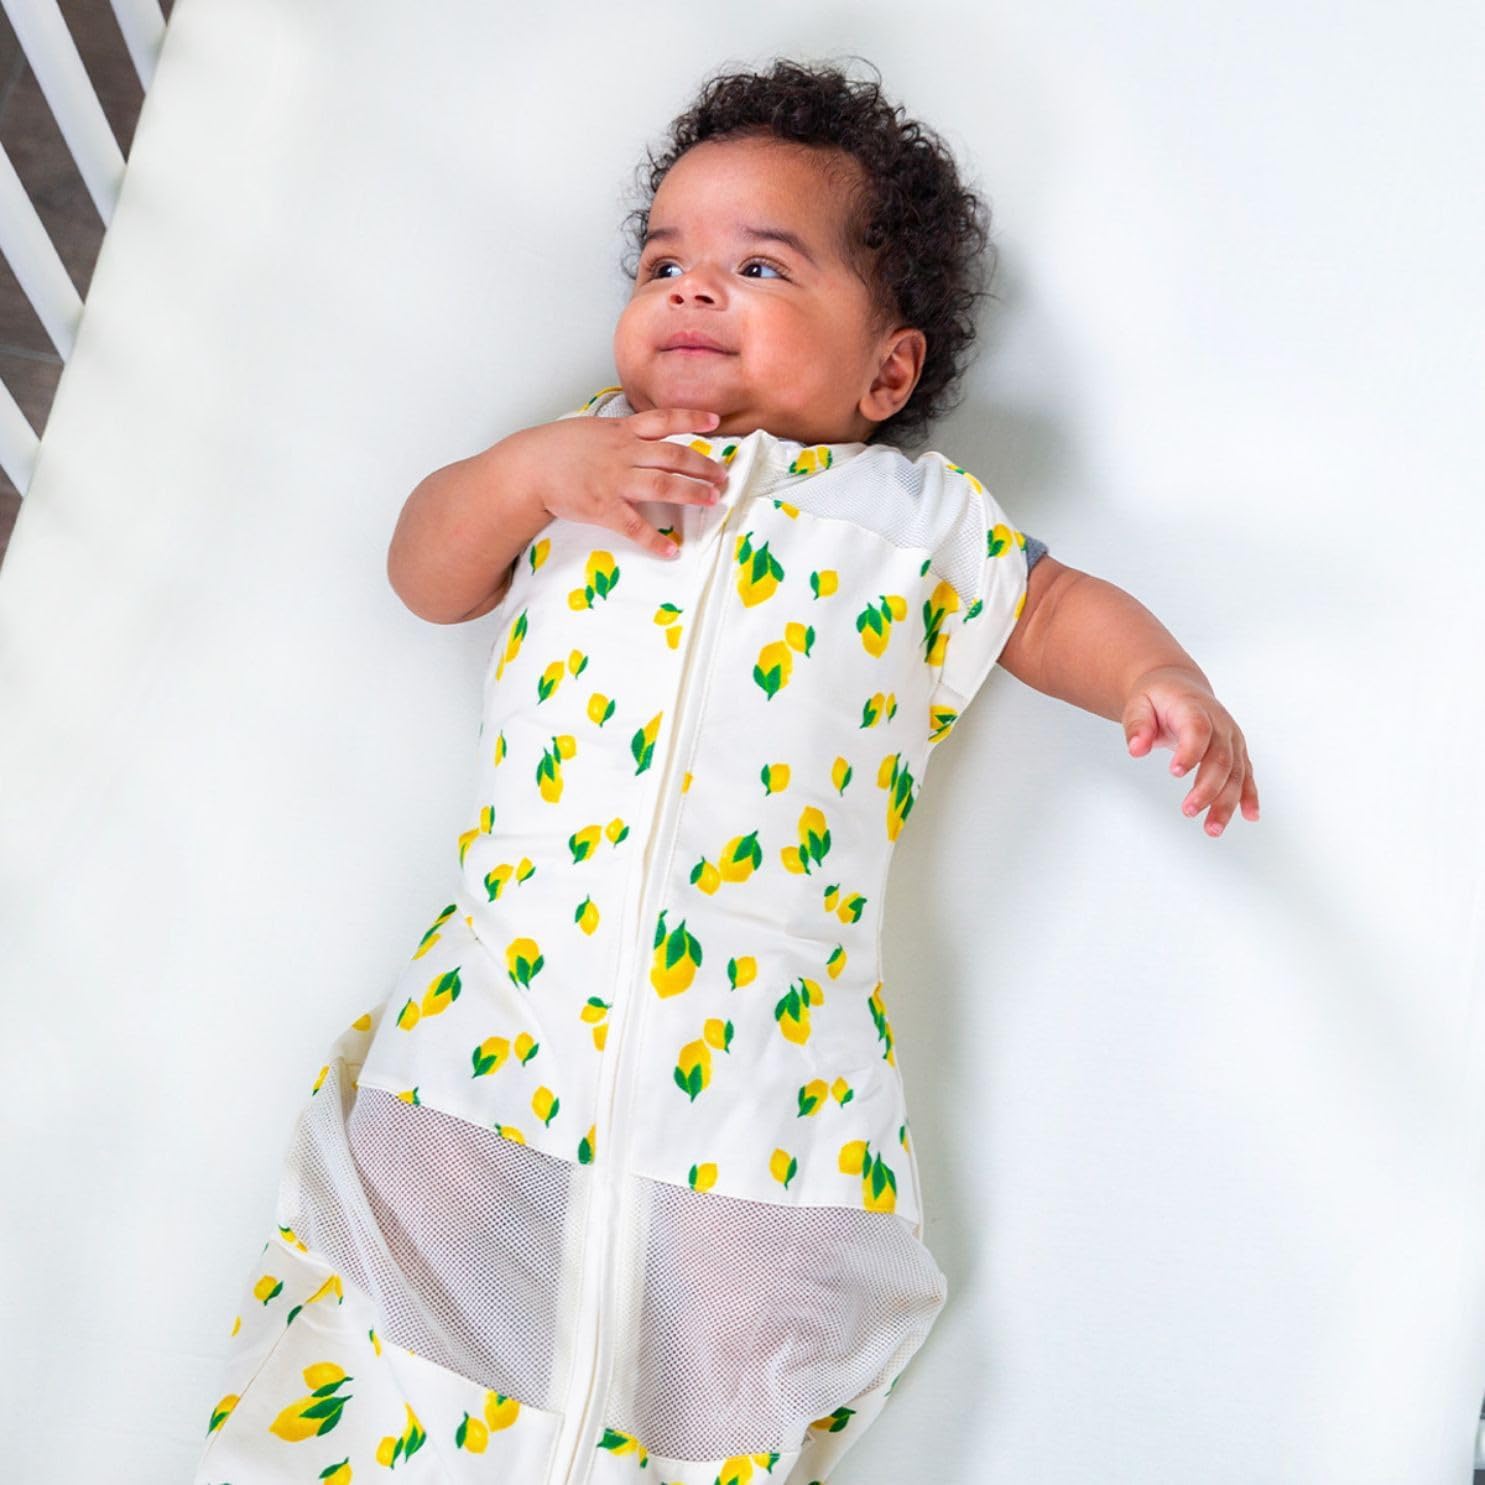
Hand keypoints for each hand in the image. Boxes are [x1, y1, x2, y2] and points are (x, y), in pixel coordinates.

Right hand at [508, 405, 730, 559]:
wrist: (528, 467)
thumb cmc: (558, 449)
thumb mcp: (593, 429)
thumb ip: (622, 432)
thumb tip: (645, 432)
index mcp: (622, 431)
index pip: (664, 420)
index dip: (691, 420)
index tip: (714, 422)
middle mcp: (623, 453)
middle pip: (673, 456)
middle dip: (702, 466)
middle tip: (722, 477)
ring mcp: (614, 480)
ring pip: (662, 485)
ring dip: (691, 493)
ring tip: (712, 501)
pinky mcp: (603, 508)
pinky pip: (635, 527)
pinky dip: (655, 540)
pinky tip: (671, 550)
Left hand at [1122, 666, 1259, 836]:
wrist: (1177, 686)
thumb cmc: (1156, 698)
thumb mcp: (1138, 704)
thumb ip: (1137, 726)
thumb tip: (1136, 749)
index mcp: (1195, 708)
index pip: (1198, 730)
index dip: (1190, 751)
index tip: (1175, 772)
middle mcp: (1220, 724)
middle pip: (1221, 758)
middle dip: (1207, 788)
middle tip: (1188, 810)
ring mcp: (1232, 739)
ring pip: (1236, 773)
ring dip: (1227, 802)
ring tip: (1212, 828)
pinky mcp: (1236, 751)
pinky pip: (1246, 775)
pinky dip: (1249, 796)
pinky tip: (1250, 816)